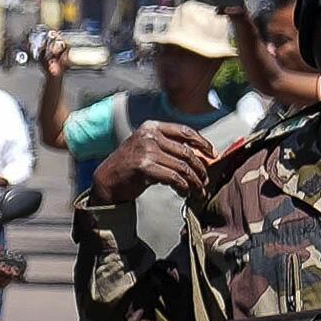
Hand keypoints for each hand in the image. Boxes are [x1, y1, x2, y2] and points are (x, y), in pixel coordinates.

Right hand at [91, 121, 218, 208]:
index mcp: (152, 127)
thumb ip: (169, 148)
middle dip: (200, 168)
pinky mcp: (144, 167)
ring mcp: (146, 150)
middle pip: (186, 152)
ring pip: (182, 167)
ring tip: (198, 191)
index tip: (213, 155)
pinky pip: (173, 177)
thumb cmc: (131, 166)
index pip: (185, 131)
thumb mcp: (148, 149)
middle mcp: (149, 135)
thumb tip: (201, 156)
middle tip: (205, 181)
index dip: (202, 143)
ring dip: (194, 182)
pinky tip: (185, 193)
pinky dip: (183, 187)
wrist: (107, 180)